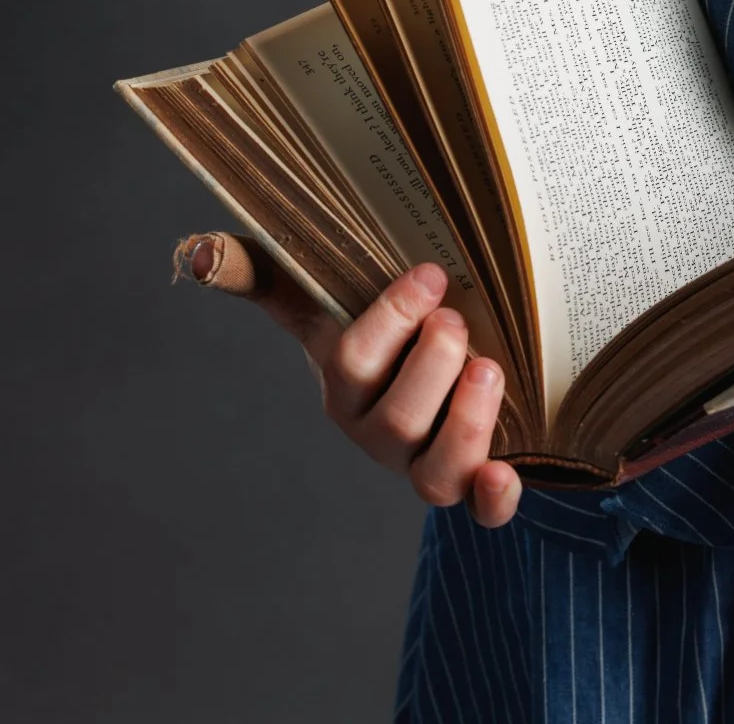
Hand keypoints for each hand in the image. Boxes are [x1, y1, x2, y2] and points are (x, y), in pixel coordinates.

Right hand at [251, 258, 522, 526]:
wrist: (429, 363)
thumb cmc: (373, 323)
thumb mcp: (322, 292)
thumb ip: (262, 270)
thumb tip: (198, 254)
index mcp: (343, 387)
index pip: (352, 364)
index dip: (393, 319)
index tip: (431, 274)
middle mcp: (379, 434)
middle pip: (397, 422)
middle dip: (433, 366)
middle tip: (456, 321)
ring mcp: (423, 462)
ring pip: (435, 474)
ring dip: (466, 424)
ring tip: (489, 369)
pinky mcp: (471, 480)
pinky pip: (479, 510)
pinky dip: (492, 500)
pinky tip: (504, 475)